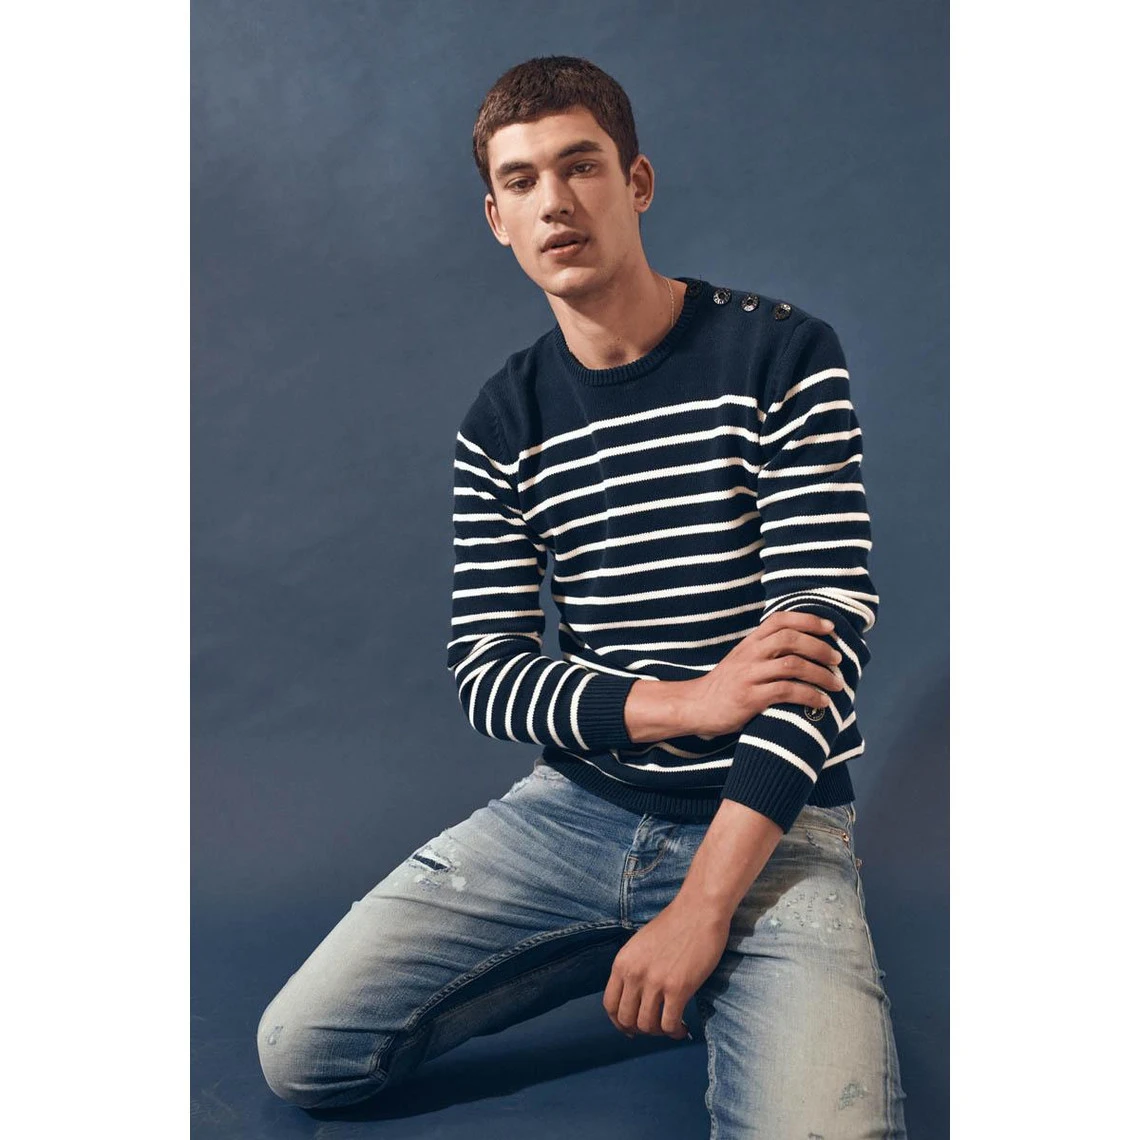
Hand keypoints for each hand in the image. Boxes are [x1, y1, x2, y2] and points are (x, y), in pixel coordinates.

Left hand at [603, 899, 731, 1039]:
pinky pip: (670, 1024)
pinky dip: (676, 1032)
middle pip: (626, 1019)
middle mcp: (634, 974)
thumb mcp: (640, 945)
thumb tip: (634, 998)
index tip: (631, 1028)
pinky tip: (684, 1027)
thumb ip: (633, 969)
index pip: (609, 1004)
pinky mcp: (678, 988)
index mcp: (622, 962)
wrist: (698, 910)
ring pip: (647, 1026)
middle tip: (656, 1027)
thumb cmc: (674, 925)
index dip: (619, 1022)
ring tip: (672, 1026)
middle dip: (640, 1030)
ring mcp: (655, 982)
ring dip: (659, 1033)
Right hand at [689, 612, 844, 736]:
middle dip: (820, 647)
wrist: (695, 707)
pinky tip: (822, 702)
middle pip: (790, 639)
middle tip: (838, 659)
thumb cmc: (725, 686)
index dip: (808, 619)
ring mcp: (749, 675)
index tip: (830, 627)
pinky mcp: (750, 698)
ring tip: (837, 683)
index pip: (780, 619)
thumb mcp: (742, 660)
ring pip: (792, 665)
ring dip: (821, 674)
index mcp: (749, 642)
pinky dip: (810, 695)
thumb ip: (765, 652)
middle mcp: (750, 654)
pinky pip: (786, 691)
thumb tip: (802, 649)